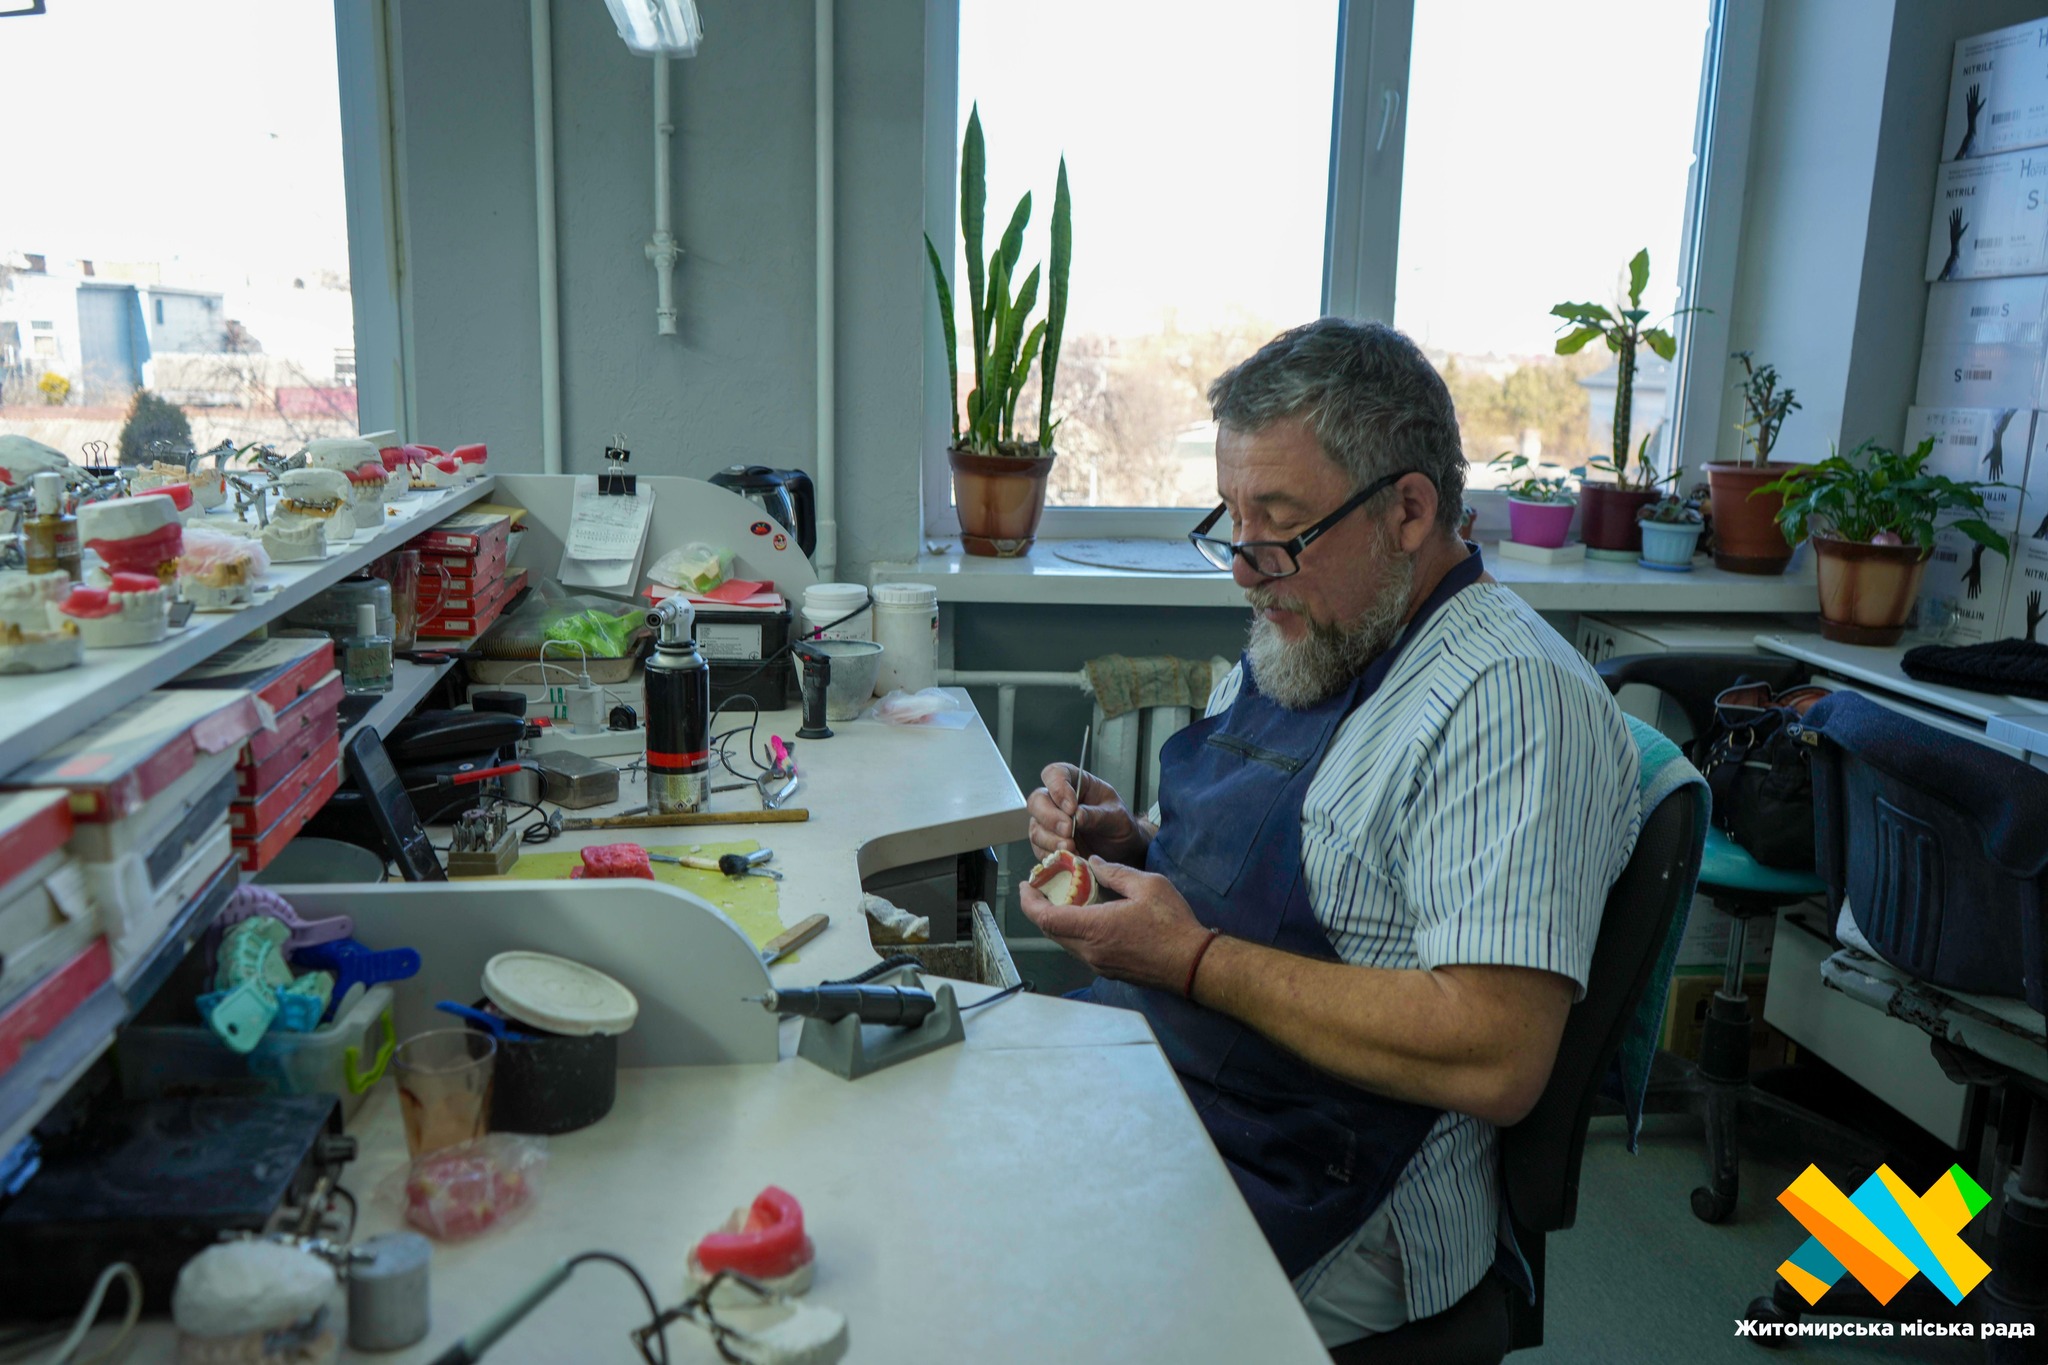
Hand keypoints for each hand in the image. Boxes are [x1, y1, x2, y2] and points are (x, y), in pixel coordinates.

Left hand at [1018, 857, 1212, 994]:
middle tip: (1043, 887)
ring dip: (1058, 920)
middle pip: (1050, 931)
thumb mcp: (1147, 885)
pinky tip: (1086, 915)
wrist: (1192, 964)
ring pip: (1064, 941)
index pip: (1046, 919)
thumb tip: (1094, 863)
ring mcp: (1098, 963)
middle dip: (1040, 908)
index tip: (1026, 885)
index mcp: (1095, 928)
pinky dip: (1074, 930)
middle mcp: (1090, 951)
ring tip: (1064, 897)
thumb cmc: (1173, 925)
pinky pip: (1080, 949)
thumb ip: (1115, 872)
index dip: (1029, 902)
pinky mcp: (1108, 969)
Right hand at [1027, 764, 1150, 864]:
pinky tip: (1070, 857)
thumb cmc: (1118, 824)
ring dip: (1050, 839)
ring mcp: (1049, 823)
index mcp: (1075, 783)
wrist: (1122, 849)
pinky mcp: (1047, 844)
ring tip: (1071, 847)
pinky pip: (1039, 849)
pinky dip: (1052, 854)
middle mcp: (1057, 801)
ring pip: (1035, 827)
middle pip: (1037, 800)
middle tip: (1069, 830)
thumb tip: (1077, 816)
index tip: (1071, 807)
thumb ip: (1098, 815)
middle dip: (1050, 817)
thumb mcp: (1116, 816)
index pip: (1054, 774)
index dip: (1057, 787)